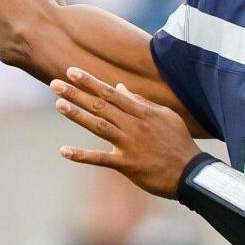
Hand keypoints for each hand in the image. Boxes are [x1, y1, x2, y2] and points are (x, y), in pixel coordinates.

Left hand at [52, 68, 199, 196]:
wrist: (190, 172)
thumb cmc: (178, 142)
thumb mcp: (164, 116)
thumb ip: (140, 102)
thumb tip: (119, 87)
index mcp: (142, 112)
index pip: (111, 92)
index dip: (90, 82)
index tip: (72, 71)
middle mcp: (133, 125)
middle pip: (100, 105)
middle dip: (76, 93)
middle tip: (54, 84)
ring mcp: (129, 144)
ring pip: (98, 126)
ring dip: (77, 115)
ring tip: (59, 105)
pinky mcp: (127, 165)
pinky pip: (100, 159)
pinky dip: (81, 155)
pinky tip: (64, 151)